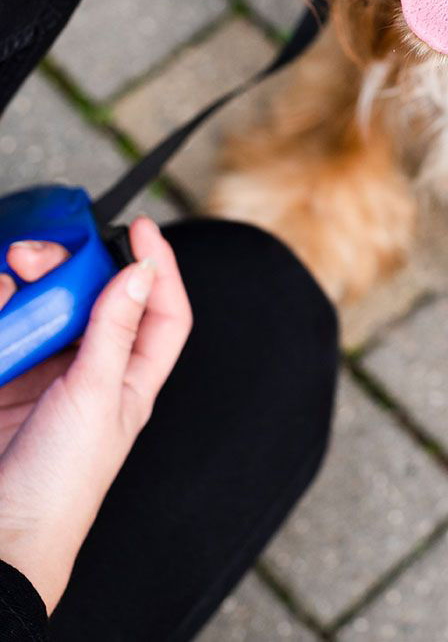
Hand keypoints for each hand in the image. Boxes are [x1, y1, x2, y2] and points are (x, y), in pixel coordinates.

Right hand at [0, 218, 191, 612]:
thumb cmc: (60, 486)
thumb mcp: (95, 398)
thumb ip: (114, 330)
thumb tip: (143, 271)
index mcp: (132, 378)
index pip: (163, 312)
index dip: (160, 267)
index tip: (141, 229)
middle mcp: (92, 370)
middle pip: (93, 298)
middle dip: (70, 267)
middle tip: (39, 254)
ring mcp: (44, 374)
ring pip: (46, 307)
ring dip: (28, 285)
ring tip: (10, 278)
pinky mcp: (5, 377)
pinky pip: (8, 328)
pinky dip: (1, 309)